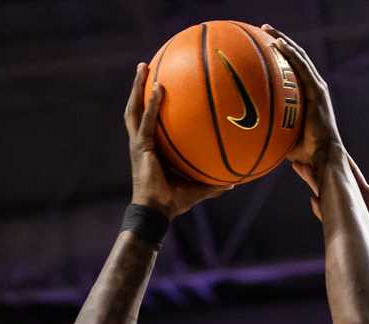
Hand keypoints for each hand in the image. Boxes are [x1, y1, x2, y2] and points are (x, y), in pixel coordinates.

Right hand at [125, 63, 226, 218]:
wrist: (156, 213)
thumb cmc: (173, 203)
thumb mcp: (198, 189)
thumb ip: (214, 183)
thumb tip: (234, 182)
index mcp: (151, 149)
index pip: (148, 121)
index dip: (149, 103)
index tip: (156, 85)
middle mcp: (141, 142)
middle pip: (136, 108)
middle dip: (139, 87)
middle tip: (145, 66)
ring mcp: (138, 144)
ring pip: (134, 109)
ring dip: (138, 87)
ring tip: (143, 67)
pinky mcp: (140, 148)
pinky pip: (147, 122)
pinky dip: (152, 105)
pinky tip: (159, 89)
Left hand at [262, 25, 340, 167]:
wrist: (322, 155)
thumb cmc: (303, 152)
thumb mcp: (282, 137)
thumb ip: (269, 129)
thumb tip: (245, 135)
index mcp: (307, 95)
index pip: (293, 69)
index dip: (280, 55)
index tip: (264, 45)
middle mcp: (313, 87)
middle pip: (295, 57)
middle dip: (279, 40)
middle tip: (263, 29)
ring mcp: (316, 87)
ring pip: (299, 57)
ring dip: (283, 41)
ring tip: (267, 29)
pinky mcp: (318, 91)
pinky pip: (302, 68)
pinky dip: (291, 54)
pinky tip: (279, 44)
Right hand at [294, 157, 368, 270]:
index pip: (352, 175)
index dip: (341, 162)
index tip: (330, 148)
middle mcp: (358, 205)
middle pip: (334, 184)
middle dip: (319, 169)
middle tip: (304, 156)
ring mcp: (353, 218)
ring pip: (329, 197)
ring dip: (315, 183)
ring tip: (302, 168)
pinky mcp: (352, 230)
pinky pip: (333, 218)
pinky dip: (323, 208)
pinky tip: (314, 198)